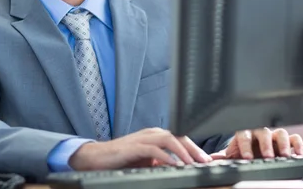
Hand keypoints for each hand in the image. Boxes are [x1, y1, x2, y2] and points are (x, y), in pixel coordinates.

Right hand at [69, 128, 212, 170]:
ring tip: (193, 162)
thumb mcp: (145, 160)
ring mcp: (142, 139)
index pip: (179, 137)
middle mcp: (150, 134)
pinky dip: (166, 157)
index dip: (193, 147)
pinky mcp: (134, 147)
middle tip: (205, 160)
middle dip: (193, 148)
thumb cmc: (121, 159)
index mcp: (154, 136)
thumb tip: (177, 167)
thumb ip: (160, 161)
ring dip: (183, 151)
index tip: (204, 159)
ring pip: (168, 139)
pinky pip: (154, 149)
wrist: (97, 157)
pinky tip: (174, 164)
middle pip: (177, 135)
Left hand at [210, 128, 302, 159]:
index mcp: (244, 134)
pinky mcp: (286, 142)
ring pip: (280, 132)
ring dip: (283, 143)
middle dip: (266, 144)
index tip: (247, 157)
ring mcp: (274, 136)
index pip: (244, 134)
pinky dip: (297, 144)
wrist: (253, 152)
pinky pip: (294, 138)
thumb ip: (222, 156)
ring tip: (284, 155)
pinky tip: (298, 153)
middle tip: (268, 156)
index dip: (245, 145)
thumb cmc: (242, 152)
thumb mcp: (231, 154)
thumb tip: (210, 159)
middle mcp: (260, 133)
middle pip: (263, 132)